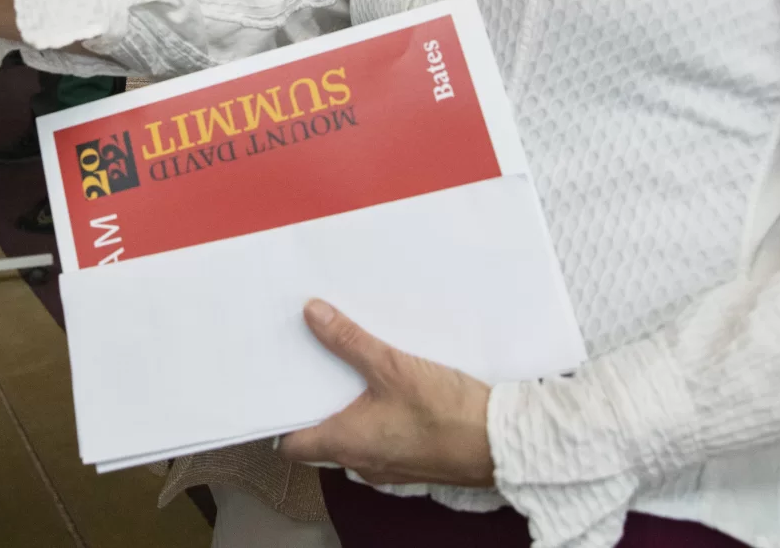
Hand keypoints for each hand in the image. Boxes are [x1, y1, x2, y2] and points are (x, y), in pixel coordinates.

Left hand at [279, 300, 495, 487]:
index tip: (279, 386)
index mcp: (345, 444)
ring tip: (345, 366)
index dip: (280, 417)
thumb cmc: (446, 414)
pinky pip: (380, 436)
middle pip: (321, 435)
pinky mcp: (412, 459)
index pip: (292, 444)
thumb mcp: (392, 366)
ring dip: (347, 406)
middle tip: (310, 363)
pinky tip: (385, 384)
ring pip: (352, 435)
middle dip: (315, 400)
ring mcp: (387, 464)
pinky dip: (374, 414)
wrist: (500, 443)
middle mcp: (361, 462)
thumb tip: (312, 315)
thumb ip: (348, 341)